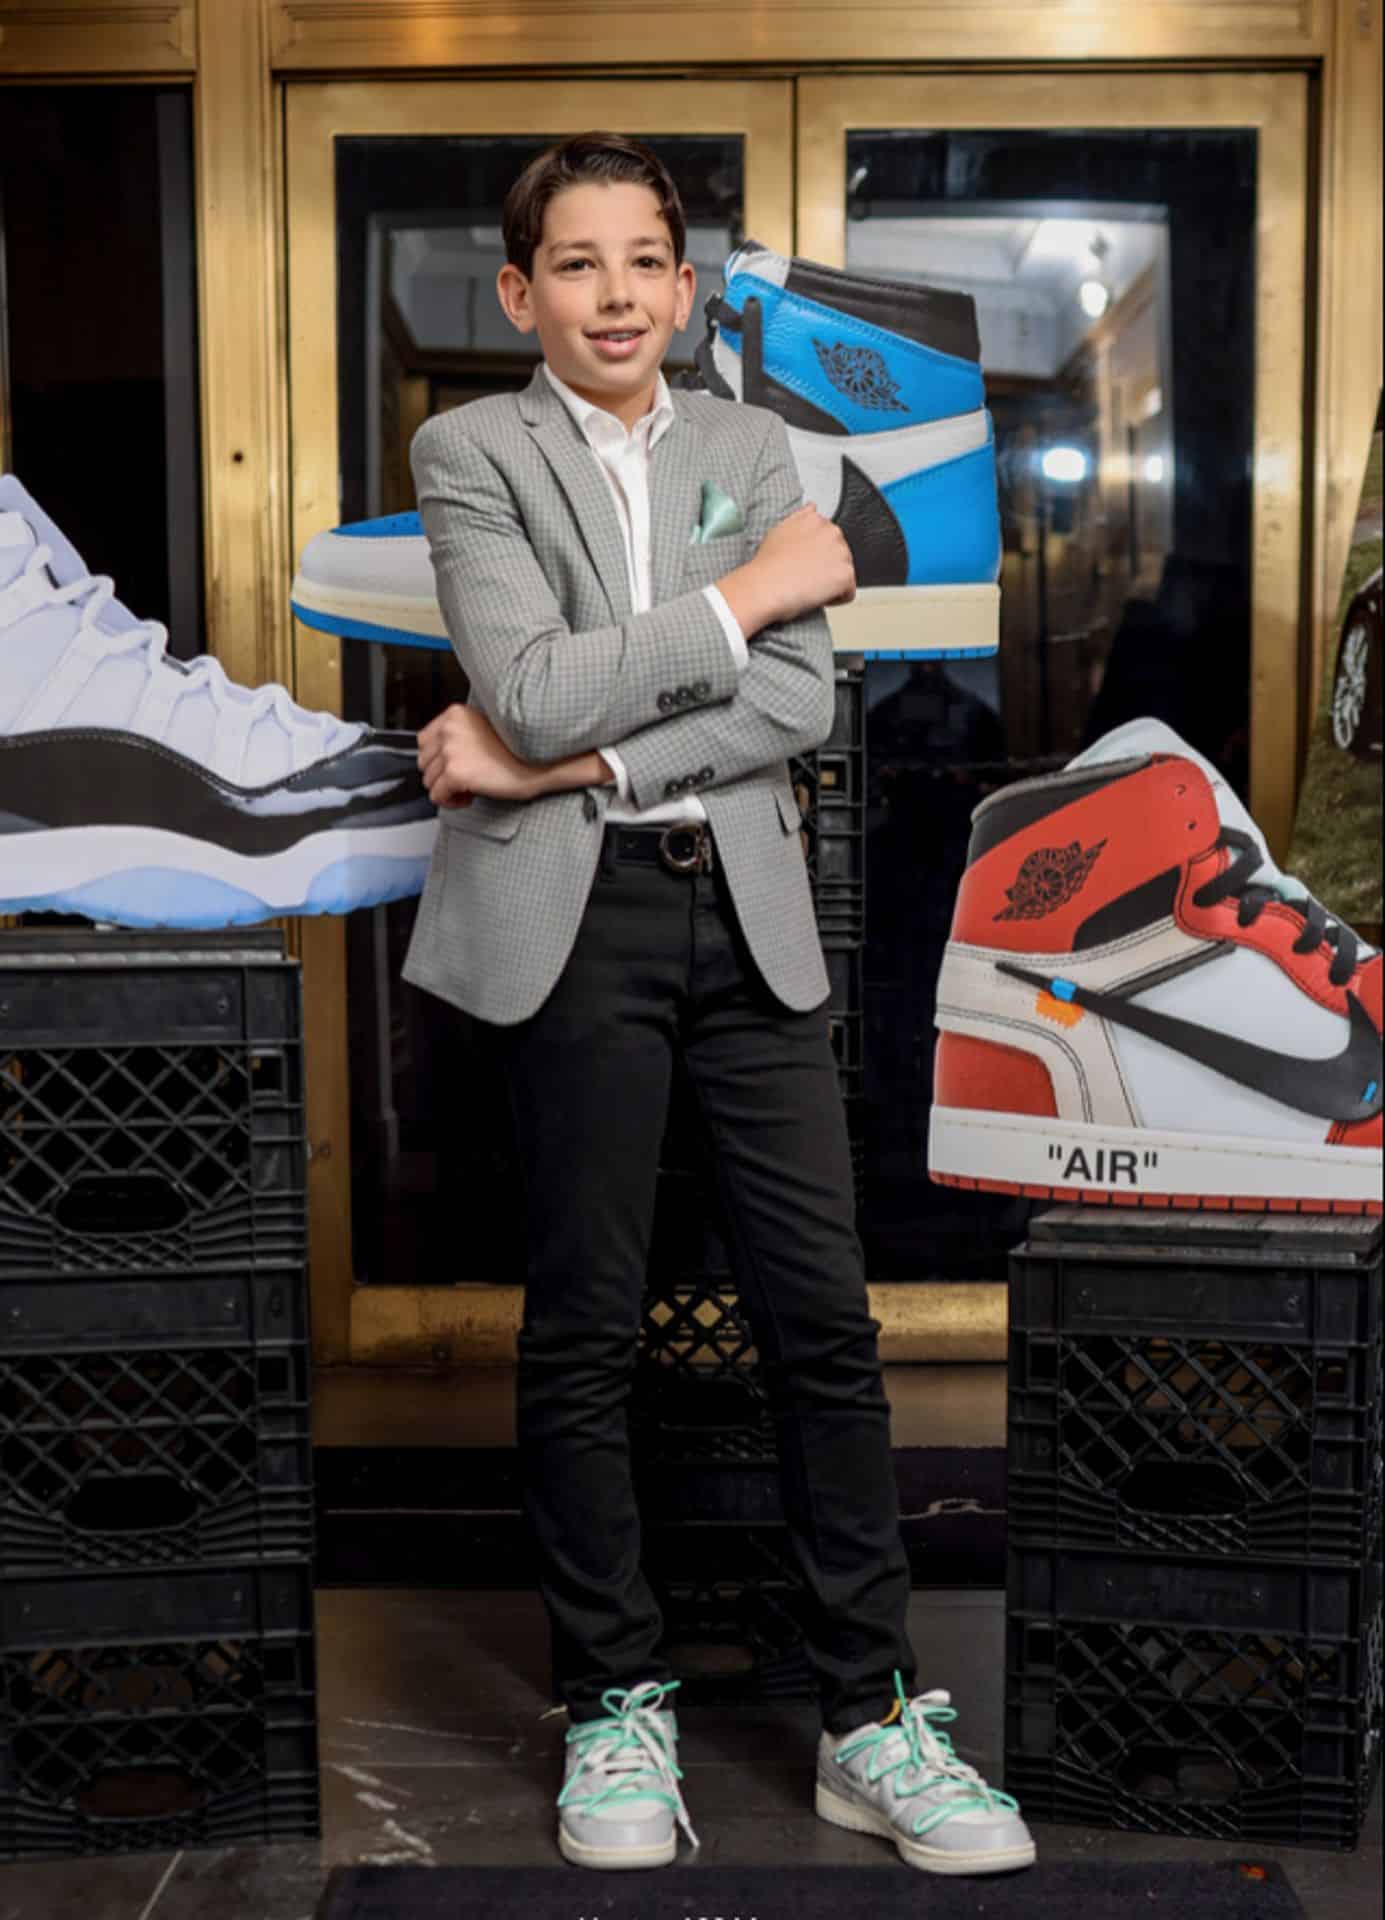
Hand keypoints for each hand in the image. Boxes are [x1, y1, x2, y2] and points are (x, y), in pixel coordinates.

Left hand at [416, 703, 540, 807]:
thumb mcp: (484, 728)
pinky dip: (451, 802)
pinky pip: (437, 796)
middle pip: (424, 762)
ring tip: (470, 789)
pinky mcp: (455, 773)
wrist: (541, 761)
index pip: (424, 741)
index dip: (438, 759)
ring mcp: (450, 750)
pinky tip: (470, 797)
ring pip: (428, 781)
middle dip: (441, 775)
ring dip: (447, 790)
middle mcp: (449, 729)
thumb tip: (438, 758)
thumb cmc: (520, 749)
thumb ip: (459, 736)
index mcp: (455, 714)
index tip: (456, 766)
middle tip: (465, 780)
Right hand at [749, 504, 855, 622]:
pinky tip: (816, 596)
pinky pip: (848, 593)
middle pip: (840, 556)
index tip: (804, 564)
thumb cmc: (767, 565)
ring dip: (830, 583)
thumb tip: (812, 507)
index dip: (816, 556)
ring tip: (807, 586)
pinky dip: (835, 599)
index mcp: (816, 519)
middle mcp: (832, 531)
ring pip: (844, 574)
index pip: (829, 540)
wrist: (764, 586)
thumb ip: (800, 518)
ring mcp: (842, 552)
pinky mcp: (846, 574)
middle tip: (804, 577)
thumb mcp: (779, 530)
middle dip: (826, 568)